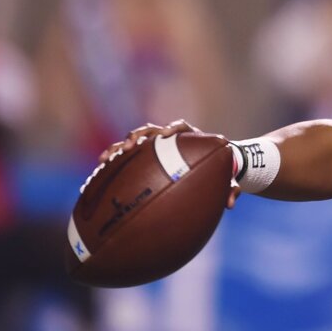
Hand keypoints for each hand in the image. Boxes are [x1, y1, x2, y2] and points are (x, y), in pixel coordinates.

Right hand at [98, 119, 240, 209]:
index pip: (181, 126)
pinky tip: (100, 178)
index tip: (166, 133)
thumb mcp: (229, 179)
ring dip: (119, 149)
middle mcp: (170, 139)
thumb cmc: (222, 171)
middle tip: (129, 146)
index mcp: (191, 137)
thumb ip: (231, 187)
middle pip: (151, 131)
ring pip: (134, 144)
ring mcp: (156, 148)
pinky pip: (128, 161)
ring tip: (105, 160)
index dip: (173, 128)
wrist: (214, 168)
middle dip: (138, 136)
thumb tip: (230, 204)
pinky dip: (116, 166)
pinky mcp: (146, 159)